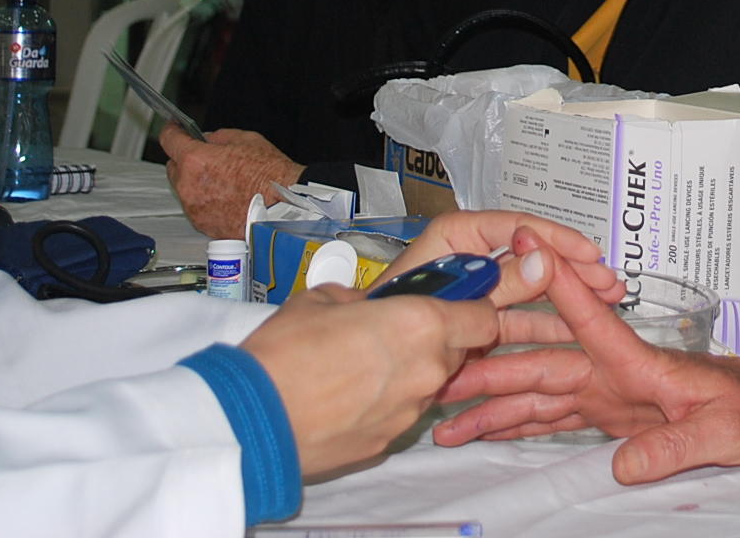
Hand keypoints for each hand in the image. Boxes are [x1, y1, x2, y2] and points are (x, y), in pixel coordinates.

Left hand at [160, 125, 303, 238]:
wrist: (283, 207)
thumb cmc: (269, 175)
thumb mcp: (246, 139)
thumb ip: (218, 137)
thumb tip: (208, 140)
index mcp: (196, 160)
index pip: (169, 140)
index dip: (171, 131)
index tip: (174, 129)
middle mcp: (188, 185)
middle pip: (173, 167)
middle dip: (186, 160)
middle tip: (208, 158)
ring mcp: (193, 208)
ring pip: (183, 189)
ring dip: (194, 182)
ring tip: (222, 181)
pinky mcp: (202, 224)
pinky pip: (195, 207)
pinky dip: (204, 201)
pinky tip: (225, 197)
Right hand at [241, 283, 497, 477]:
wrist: (255, 418)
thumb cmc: (285, 354)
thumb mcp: (321, 298)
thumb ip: (360, 298)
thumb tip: (366, 304)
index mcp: (420, 324)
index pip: (484, 317)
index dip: (472, 306)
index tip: (455, 300)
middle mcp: (426, 369)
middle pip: (459, 351)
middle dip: (438, 338)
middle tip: (396, 330)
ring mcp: (410, 410)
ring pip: (430, 382)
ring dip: (411, 370)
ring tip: (363, 364)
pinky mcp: (390, 440)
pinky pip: (403, 411)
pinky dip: (387, 401)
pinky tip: (350, 394)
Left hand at [377, 211, 624, 308]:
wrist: (363, 369)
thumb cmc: (391, 320)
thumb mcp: (458, 300)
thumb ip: (503, 283)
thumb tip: (546, 261)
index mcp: (458, 237)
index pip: (517, 227)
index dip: (557, 240)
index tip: (590, 255)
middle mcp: (472, 257)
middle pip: (532, 257)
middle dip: (573, 270)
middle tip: (611, 283)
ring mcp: (479, 290)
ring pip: (533, 290)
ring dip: (570, 299)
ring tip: (609, 306)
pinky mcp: (482, 320)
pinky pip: (522, 318)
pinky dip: (550, 324)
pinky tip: (581, 331)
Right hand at [432, 241, 739, 483]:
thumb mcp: (724, 432)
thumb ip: (674, 447)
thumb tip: (622, 467)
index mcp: (636, 362)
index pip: (588, 318)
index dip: (554, 283)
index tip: (521, 244)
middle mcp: (610, 370)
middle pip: (538, 365)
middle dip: (486, 368)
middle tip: (437, 374)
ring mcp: (603, 391)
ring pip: (534, 394)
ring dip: (489, 405)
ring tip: (442, 420)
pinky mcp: (605, 414)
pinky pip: (549, 418)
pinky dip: (513, 424)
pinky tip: (482, 429)